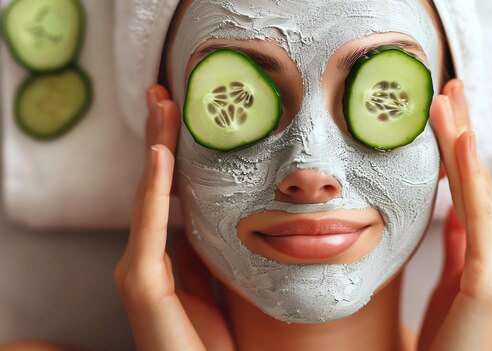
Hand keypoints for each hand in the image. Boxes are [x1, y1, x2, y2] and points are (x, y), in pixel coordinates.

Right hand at [114, 85, 233, 350]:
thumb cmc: (211, 343)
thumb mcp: (215, 287)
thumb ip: (205, 255)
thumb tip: (210, 220)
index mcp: (165, 257)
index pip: (166, 193)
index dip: (170, 152)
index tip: (179, 111)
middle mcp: (147, 258)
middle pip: (153, 186)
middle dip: (157, 138)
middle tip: (162, 93)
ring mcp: (140, 271)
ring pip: (149, 198)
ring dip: (155, 150)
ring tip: (162, 106)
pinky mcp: (141, 287)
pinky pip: (150, 231)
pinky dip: (154, 193)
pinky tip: (162, 158)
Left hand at [418, 80, 491, 350]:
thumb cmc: (448, 338)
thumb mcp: (450, 283)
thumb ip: (459, 245)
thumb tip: (454, 208)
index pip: (476, 189)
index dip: (462, 148)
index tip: (448, 109)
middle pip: (481, 181)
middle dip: (464, 131)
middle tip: (450, 86)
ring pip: (480, 190)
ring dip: (462, 140)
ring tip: (448, 100)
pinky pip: (478, 216)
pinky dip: (469, 176)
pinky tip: (460, 141)